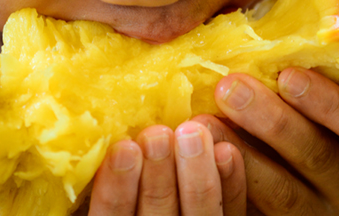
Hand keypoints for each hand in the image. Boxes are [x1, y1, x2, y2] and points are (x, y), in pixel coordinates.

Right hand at [88, 121, 246, 214]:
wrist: (177, 209)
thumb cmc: (137, 199)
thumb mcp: (121, 197)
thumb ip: (112, 176)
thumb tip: (107, 134)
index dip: (115, 189)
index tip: (123, 148)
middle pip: (157, 214)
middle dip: (158, 176)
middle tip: (158, 134)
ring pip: (200, 213)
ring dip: (196, 173)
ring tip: (192, 132)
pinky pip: (231, 211)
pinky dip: (231, 184)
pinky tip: (227, 150)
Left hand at [192, 68, 338, 214]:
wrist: (272, 165)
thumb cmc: (290, 107)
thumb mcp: (304, 89)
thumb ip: (295, 65)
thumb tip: (266, 4)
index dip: (330, 103)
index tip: (287, 75)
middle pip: (317, 156)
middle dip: (271, 120)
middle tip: (229, 88)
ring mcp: (317, 211)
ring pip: (283, 192)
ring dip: (239, 153)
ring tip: (201, 121)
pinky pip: (254, 211)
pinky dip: (224, 180)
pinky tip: (197, 154)